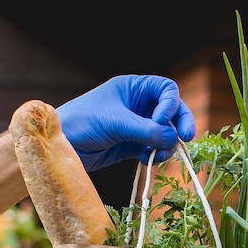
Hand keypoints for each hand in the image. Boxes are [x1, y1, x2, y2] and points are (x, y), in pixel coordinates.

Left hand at [57, 75, 196, 170]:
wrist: (60, 146)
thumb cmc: (82, 123)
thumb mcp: (116, 122)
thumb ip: (146, 130)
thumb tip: (173, 139)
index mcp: (133, 88)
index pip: (166, 90)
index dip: (171, 106)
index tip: (162, 122)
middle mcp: (137, 105)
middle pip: (171, 112)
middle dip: (180, 125)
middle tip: (187, 139)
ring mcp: (135, 125)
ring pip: (165, 133)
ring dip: (167, 144)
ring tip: (158, 155)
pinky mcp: (131, 144)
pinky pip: (153, 147)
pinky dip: (155, 154)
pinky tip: (145, 159)